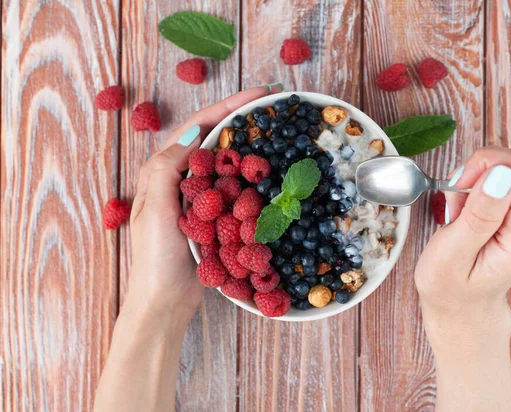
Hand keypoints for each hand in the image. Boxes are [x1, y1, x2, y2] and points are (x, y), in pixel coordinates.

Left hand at [124, 86, 281, 328]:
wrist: (165, 302)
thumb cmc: (155, 259)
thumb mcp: (156, 210)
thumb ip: (167, 169)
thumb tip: (192, 131)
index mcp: (164, 170)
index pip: (198, 127)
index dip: (228, 107)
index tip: (258, 94)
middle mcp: (182, 179)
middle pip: (215, 139)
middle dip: (242, 119)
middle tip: (273, 105)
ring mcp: (200, 198)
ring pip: (228, 162)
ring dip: (249, 144)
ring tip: (276, 131)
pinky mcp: (214, 216)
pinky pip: (236, 188)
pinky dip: (252, 176)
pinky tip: (270, 172)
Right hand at [414, 147, 510, 409]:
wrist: (462, 306)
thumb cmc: (451, 286)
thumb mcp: (453, 252)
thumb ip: (479, 215)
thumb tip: (501, 175)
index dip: (489, 167)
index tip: (462, 189)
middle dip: (480, 174)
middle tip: (456, 204)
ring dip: (478, 181)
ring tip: (460, 213)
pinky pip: (510, 179)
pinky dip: (483, 187)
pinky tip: (469, 211)